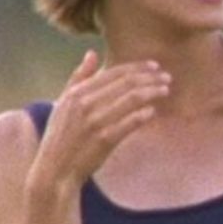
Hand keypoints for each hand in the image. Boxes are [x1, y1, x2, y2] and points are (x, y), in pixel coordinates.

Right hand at [30, 50, 171, 189]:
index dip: (137, 67)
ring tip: (165, 90)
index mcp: (76, 93)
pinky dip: (144, 114)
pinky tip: (153, 111)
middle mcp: (85, 104)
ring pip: (132, 99)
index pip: (113, 72)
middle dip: (150, 78)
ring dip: (152, 92)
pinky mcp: (105, 140)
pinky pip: (130, 122)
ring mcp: (96, 122)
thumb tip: (92, 54)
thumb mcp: (63, 103)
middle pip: (126, 83)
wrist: (55, 170)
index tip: (154, 66)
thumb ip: (78, 77)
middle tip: (166, 77)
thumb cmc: (61, 136)